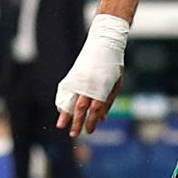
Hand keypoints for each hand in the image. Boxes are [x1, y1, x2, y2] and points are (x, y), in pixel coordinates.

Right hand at [55, 14, 129, 136]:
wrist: (104, 43)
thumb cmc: (114, 66)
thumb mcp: (116, 84)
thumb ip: (108, 101)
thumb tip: (101, 119)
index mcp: (102, 88)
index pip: (95, 110)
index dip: (92, 122)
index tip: (89, 132)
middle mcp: (89, 85)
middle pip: (81, 108)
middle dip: (77, 122)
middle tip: (74, 135)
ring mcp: (79, 79)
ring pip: (70, 100)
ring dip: (65, 114)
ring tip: (61, 126)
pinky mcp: (73, 75)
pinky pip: (65, 91)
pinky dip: (62, 101)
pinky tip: (60, 109)